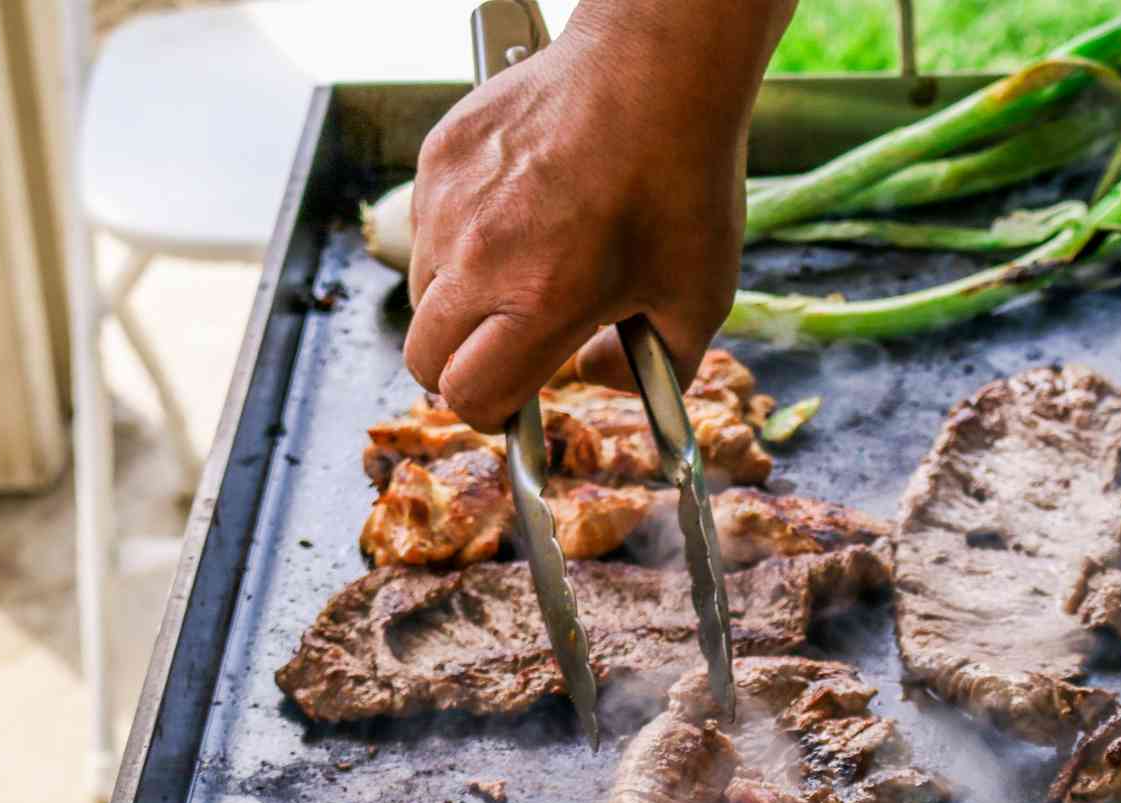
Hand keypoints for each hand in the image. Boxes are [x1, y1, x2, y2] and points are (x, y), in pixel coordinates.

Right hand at [404, 0, 794, 429]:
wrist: (656, 71)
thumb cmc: (682, 180)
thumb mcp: (698, 298)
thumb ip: (651, 368)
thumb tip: (595, 379)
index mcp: (540, 300)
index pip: (469, 394)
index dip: (492, 413)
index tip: (513, 405)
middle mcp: (480, 256)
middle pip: (425, 359)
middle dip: (462, 371)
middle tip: (507, 354)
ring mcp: (450, 203)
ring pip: (423, 293)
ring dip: (460, 305)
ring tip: (522, 273)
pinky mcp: (439, 156)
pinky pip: (428, 227)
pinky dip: (460, 240)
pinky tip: (517, 215)